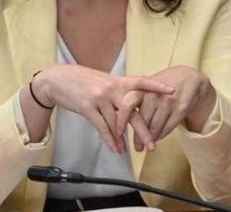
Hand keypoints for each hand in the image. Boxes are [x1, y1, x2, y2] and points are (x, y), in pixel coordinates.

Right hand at [33, 64, 173, 152]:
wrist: (58, 79)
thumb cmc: (85, 81)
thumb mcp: (105, 80)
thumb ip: (121, 90)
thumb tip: (136, 103)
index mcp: (119, 80)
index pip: (142, 81)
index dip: (157, 86)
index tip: (171, 92)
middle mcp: (112, 88)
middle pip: (133, 111)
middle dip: (144, 129)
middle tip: (153, 144)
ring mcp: (100, 98)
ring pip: (117, 123)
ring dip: (124, 140)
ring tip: (131, 152)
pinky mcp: (87, 107)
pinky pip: (102, 127)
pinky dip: (110, 140)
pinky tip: (116, 149)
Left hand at [125, 65, 214, 150]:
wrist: (190, 77)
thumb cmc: (164, 83)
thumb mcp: (148, 86)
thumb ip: (135, 101)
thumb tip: (119, 122)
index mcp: (143, 87)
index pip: (128, 104)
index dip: (121, 120)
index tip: (118, 133)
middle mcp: (155, 94)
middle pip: (142, 121)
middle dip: (138, 137)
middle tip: (137, 148)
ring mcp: (168, 102)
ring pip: (155, 128)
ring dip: (150, 139)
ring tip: (146, 146)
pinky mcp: (180, 109)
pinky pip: (168, 128)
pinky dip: (162, 135)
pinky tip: (159, 137)